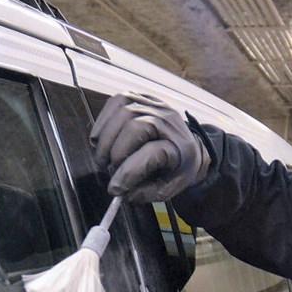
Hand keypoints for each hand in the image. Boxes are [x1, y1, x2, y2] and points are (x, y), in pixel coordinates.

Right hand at [90, 92, 210, 202]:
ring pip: (124, 112)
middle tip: (107, 171)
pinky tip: (101, 139)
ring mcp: (155, 105)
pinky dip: (104, 121)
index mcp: (181, 145)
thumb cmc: (178, 167)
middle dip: (115, 152)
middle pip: (135, 126)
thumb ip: (148, 193)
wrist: (190, 146)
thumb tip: (123, 192)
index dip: (129, 172)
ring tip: (103, 158)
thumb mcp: (170, 188)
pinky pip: (116, 101)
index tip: (115, 188)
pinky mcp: (141, 98)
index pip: (151, 153)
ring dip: (106, 138)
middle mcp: (169, 120)